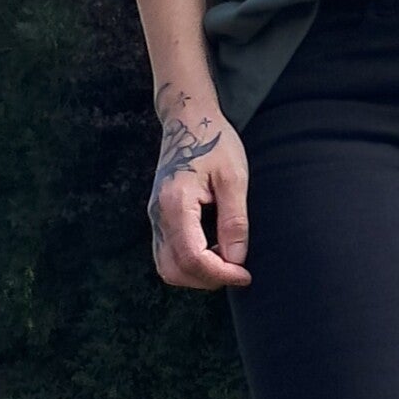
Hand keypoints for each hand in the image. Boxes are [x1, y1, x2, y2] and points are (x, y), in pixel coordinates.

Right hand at [149, 104, 252, 288]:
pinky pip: (166, 254)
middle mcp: (158, 215)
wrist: (187, 119)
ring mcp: (154, 217)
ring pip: (167, 266)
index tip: (245, 275)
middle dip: (208, 279)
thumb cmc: (212, 141)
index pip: (192, 257)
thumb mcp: (233, 178)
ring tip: (226, 262)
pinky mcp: (158, 217)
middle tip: (238, 271)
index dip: (220, 273)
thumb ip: (234, 221)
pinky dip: (188, 263)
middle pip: (174, 270)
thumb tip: (237, 259)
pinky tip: (213, 250)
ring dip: (197, 274)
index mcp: (175, 204)